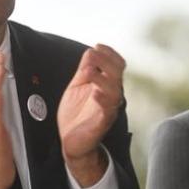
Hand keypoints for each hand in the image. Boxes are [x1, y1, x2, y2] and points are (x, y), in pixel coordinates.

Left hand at [57, 44, 124, 186]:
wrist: (71, 141)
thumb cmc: (76, 114)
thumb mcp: (77, 86)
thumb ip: (85, 69)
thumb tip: (91, 50)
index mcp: (107, 85)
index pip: (117, 64)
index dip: (110, 53)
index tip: (97, 46)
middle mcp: (111, 95)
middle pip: (118, 74)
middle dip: (106, 61)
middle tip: (93, 55)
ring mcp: (107, 109)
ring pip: (114, 91)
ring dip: (102, 78)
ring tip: (89, 71)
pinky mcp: (102, 123)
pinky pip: (107, 110)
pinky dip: (102, 100)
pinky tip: (95, 93)